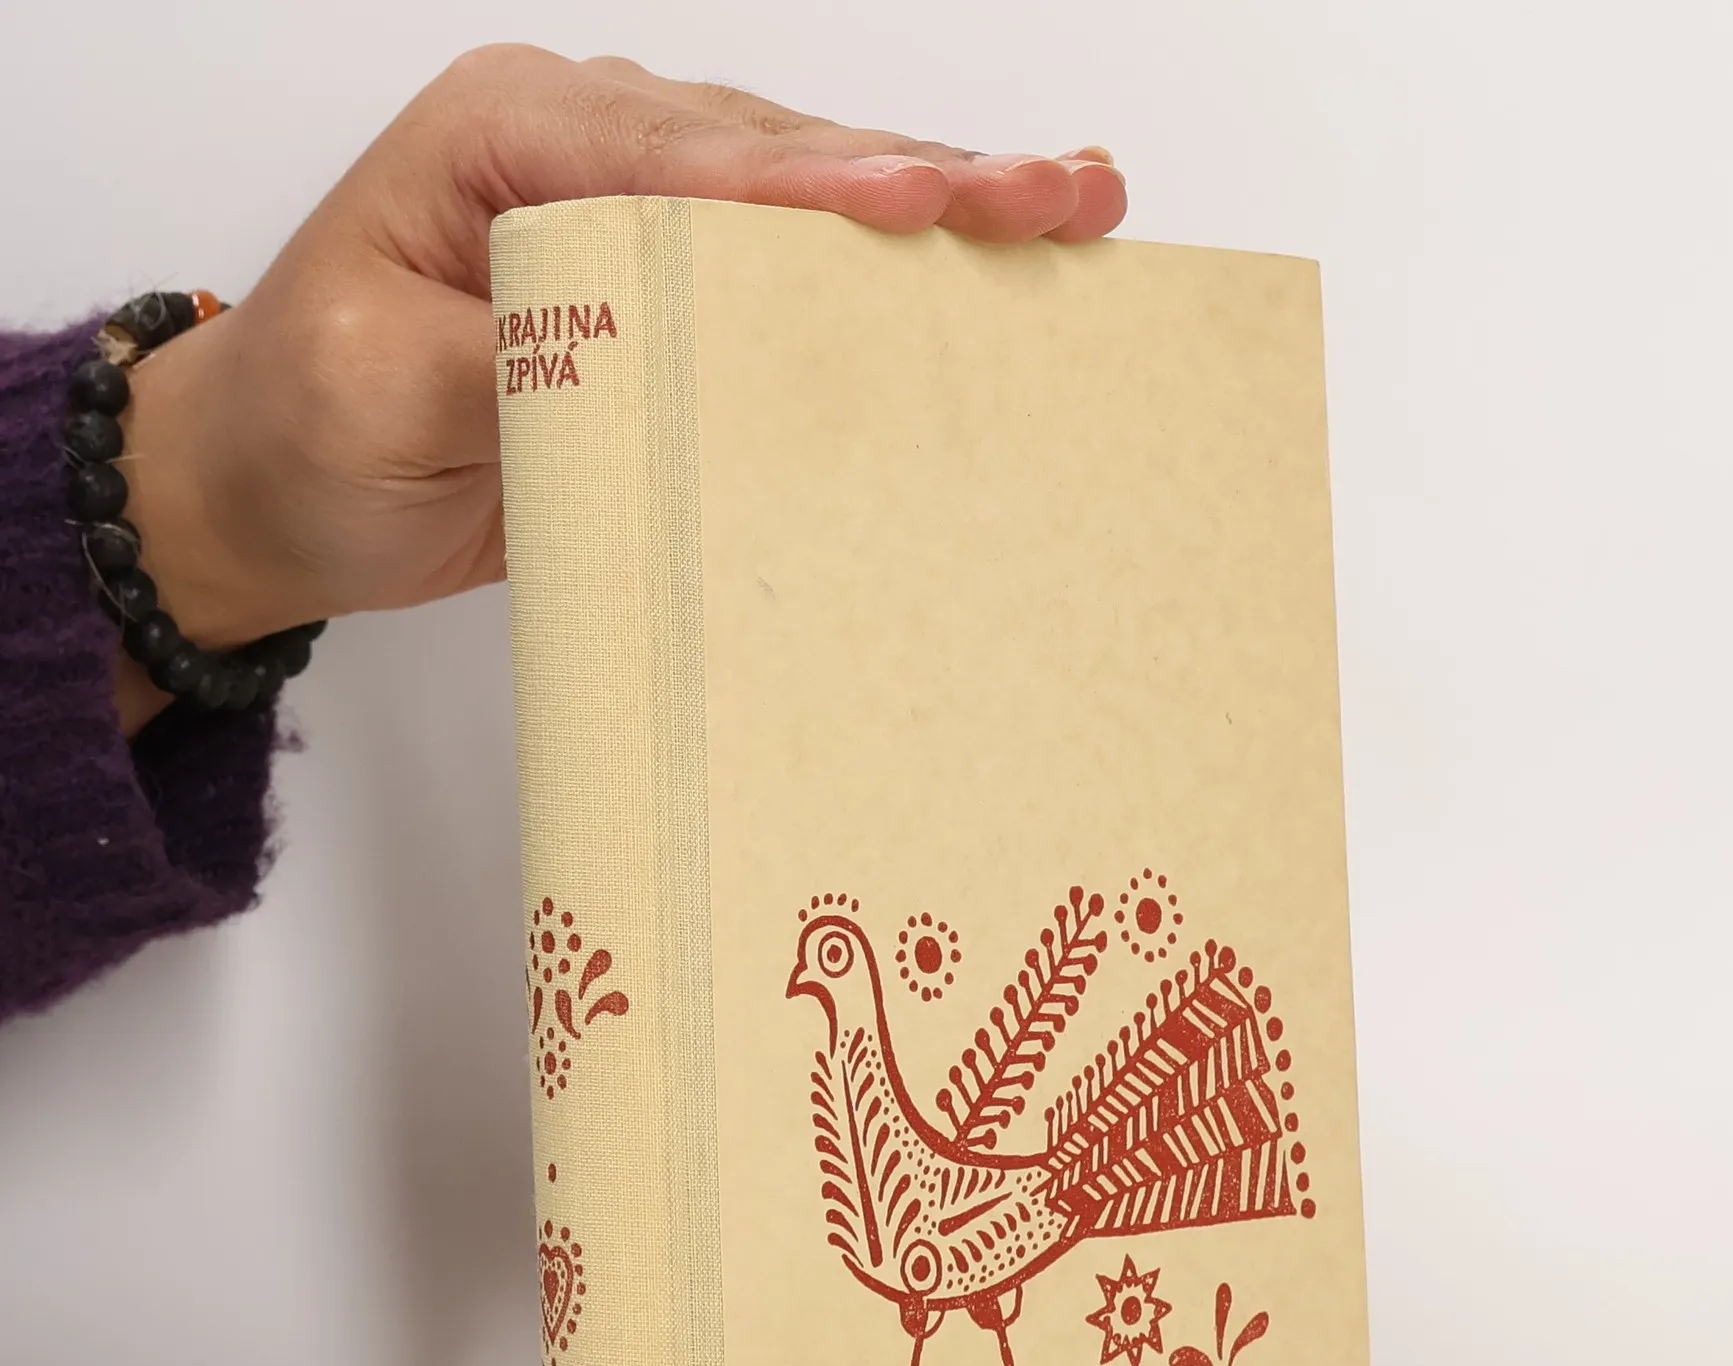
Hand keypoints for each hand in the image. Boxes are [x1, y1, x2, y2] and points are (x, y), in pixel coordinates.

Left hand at [115, 44, 1126, 729]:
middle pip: (782, 157)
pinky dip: (901, 286)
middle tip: (1060, 193)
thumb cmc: (310, 423)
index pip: (682, 154)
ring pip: (815, 205)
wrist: (284, 491)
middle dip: (926, 178)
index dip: (809, 183)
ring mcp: (648, 224)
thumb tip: (634, 350)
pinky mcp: (681, 307)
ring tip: (1077, 208)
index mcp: (509, 135)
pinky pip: (799, 283)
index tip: (920, 204)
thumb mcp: (374, 388)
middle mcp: (593, 152)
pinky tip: (995, 271)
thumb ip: (504, 357)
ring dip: (947, 214)